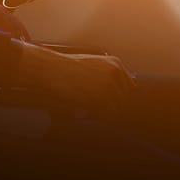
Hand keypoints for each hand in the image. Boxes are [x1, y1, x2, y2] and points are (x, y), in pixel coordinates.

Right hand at [16, 41, 134, 119]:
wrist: (50, 68)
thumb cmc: (67, 68)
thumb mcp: (93, 65)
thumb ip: (109, 76)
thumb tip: (125, 92)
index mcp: (115, 63)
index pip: (130, 88)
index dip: (118, 97)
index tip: (106, 102)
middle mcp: (115, 73)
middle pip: (124, 100)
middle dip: (110, 106)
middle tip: (92, 106)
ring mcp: (107, 85)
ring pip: (115, 110)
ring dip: (102, 112)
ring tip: (85, 107)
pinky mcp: (98, 97)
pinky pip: (104, 115)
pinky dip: (95, 116)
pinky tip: (83, 110)